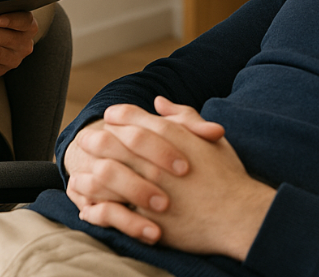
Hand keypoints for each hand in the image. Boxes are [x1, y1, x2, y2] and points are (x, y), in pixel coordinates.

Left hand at [75, 97, 274, 259]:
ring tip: (80, 174)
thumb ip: (183, 116)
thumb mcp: (210, 138)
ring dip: (90, 172)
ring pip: (107, 175)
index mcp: (170, 137)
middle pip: (112, 142)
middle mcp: (155, 160)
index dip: (116, 115)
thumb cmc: (227, 175)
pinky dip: (98, 206)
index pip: (131, 118)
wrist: (238, 215)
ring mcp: (149, 189)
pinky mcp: (148, 217)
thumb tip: (159, 101)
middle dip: (95, 140)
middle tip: (86, 141)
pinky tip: (90, 205)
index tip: (108, 117)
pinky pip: (113, 210)